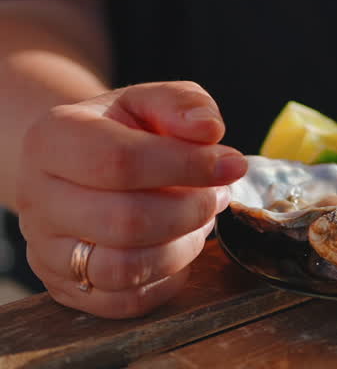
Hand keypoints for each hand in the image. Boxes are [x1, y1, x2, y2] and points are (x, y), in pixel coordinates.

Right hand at [16, 82, 247, 317]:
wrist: (80, 164)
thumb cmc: (123, 129)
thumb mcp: (151, 101)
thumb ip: (184, 104)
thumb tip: (209, 131)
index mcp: (52, 140)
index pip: (120, 161)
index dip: (187, 166)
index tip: (231, 164)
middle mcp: (38, 198)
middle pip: (125, 220)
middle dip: (192, 210)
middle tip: (218, 194)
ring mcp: (46, 249)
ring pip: (122, 269)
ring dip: (183, 247)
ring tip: (202, 220)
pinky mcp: (64, 287)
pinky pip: (126, 301)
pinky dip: (169, 278)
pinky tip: (181, 245)